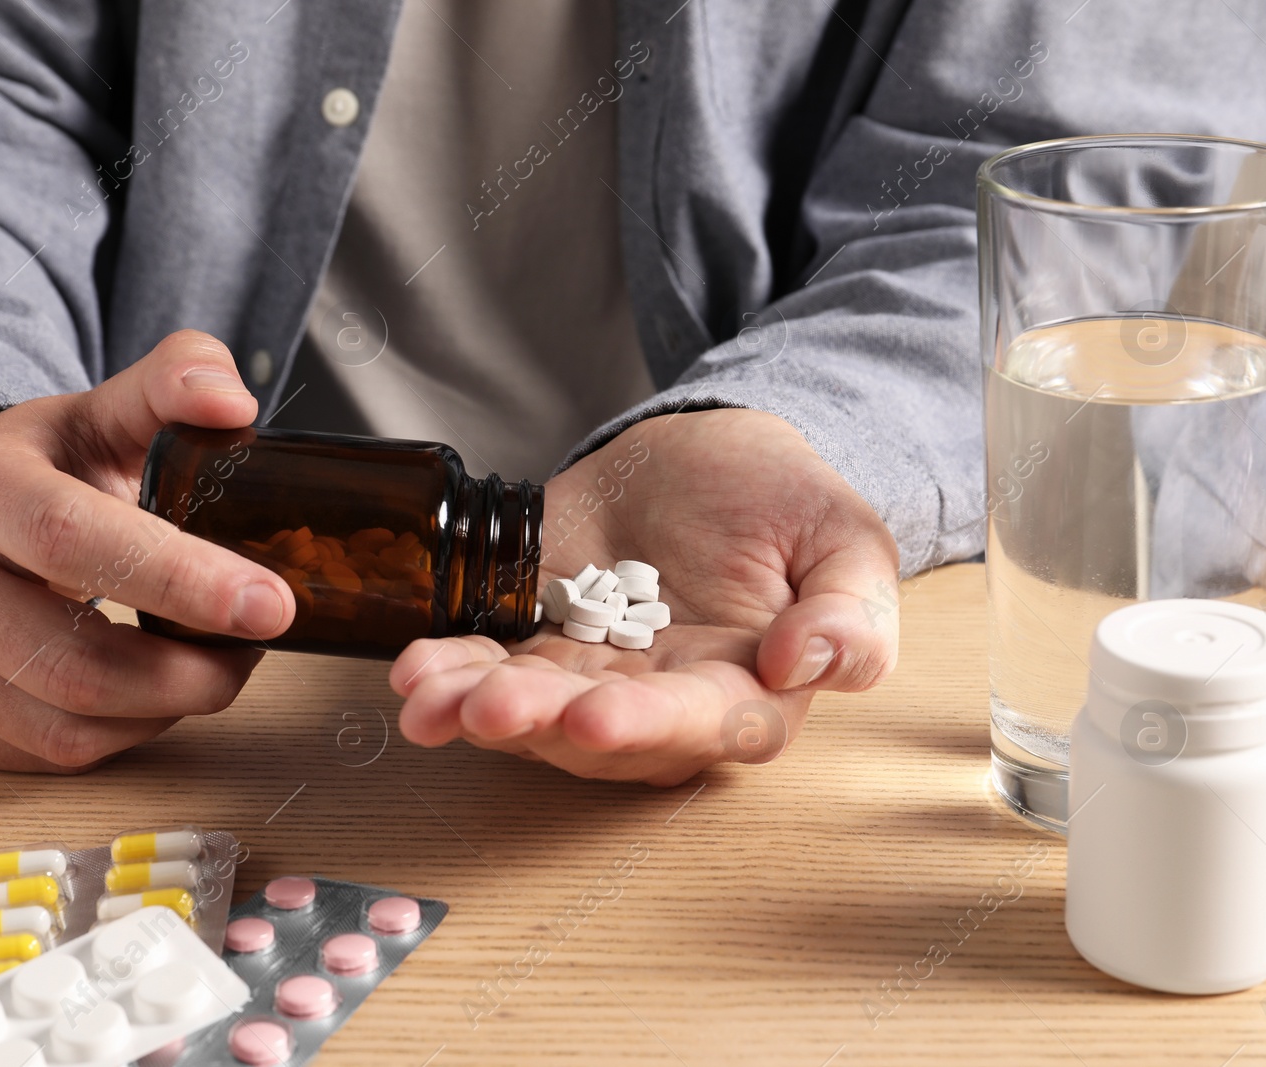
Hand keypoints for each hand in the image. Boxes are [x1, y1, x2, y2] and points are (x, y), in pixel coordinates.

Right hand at [0, 330, 294, 771]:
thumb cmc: (36, 470)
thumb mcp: (101, 412)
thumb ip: (176, 383)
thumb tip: (235, 404)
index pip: (74, 540)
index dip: (182, 580)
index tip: (272, 605)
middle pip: (76, 663)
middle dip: (193, 672)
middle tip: (258, 646)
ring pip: (66, 728)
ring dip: (165, 710)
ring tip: (211, 665)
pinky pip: (45, 753)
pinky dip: (120, 734)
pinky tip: (147, 691)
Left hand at [389, 408, 900, 784]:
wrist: (704, 446)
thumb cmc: (784, 497)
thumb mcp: (845, 538)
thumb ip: (850, 611)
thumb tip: (802, 662)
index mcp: (746, 690)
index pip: (704, 727)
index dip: (651, 728)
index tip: (602, 714)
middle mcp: (661, 700)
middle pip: (599, 735)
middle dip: (540, 725)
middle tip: (492, 707)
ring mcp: (590, 672)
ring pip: (532, 711)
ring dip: (478, 711)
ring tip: (431, 695)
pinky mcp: (535, 635)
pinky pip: (488, 663)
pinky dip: (448, 672)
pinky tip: (416, 669)